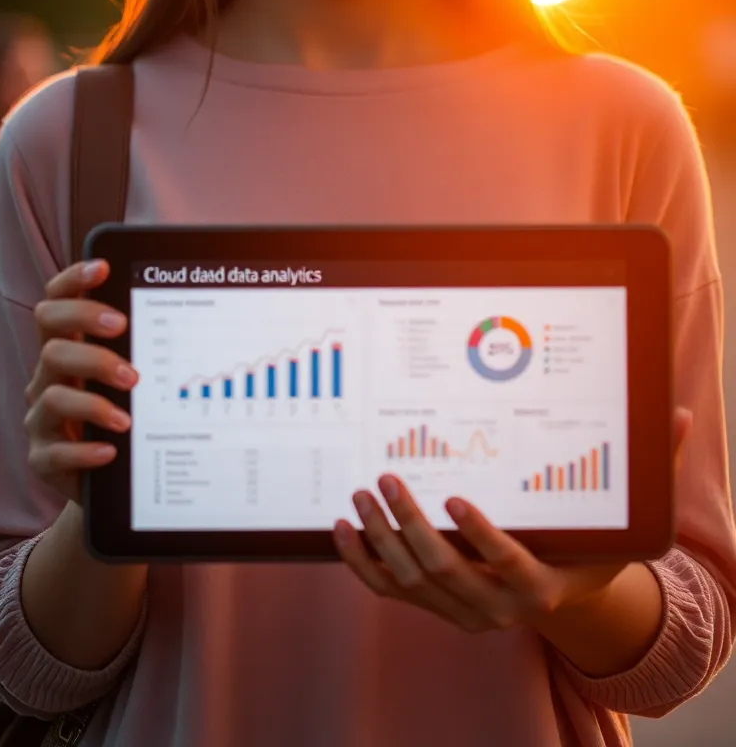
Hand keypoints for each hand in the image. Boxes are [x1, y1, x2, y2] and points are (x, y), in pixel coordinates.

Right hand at [24, 259, 137, 503]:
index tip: (103, 269)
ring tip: (128, 417)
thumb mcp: (138, 377)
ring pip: (52, 393)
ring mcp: (42, 417)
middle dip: (86, 328)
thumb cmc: (130, 415)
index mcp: (70, 349)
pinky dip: (85, 449)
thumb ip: (148, 347)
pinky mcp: (43, 458)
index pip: (57, 303)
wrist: (113, 477)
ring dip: (93, 401)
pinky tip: (112, 450)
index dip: (73, 281)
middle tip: (123, 331)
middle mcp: (49, 377)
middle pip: (50, 336)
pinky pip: (56, 451)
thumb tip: (196, 305)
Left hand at [333, 407, 692, 634]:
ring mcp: (460, 609)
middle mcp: (497, 606)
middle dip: (412, 525)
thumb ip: (648, 467)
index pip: (508, 562)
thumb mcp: (622, 516)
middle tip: (389, 478)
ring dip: (382, 539)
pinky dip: (360, 563)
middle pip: (445, 570)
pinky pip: (387, 590)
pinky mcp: (432, 605)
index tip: (455, 498)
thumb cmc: (589, 545)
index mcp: (540, 583)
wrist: (563, 599)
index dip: (480, 535)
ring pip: (410, 582)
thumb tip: (680, 414)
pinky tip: (342, 527)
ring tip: (363, 493)